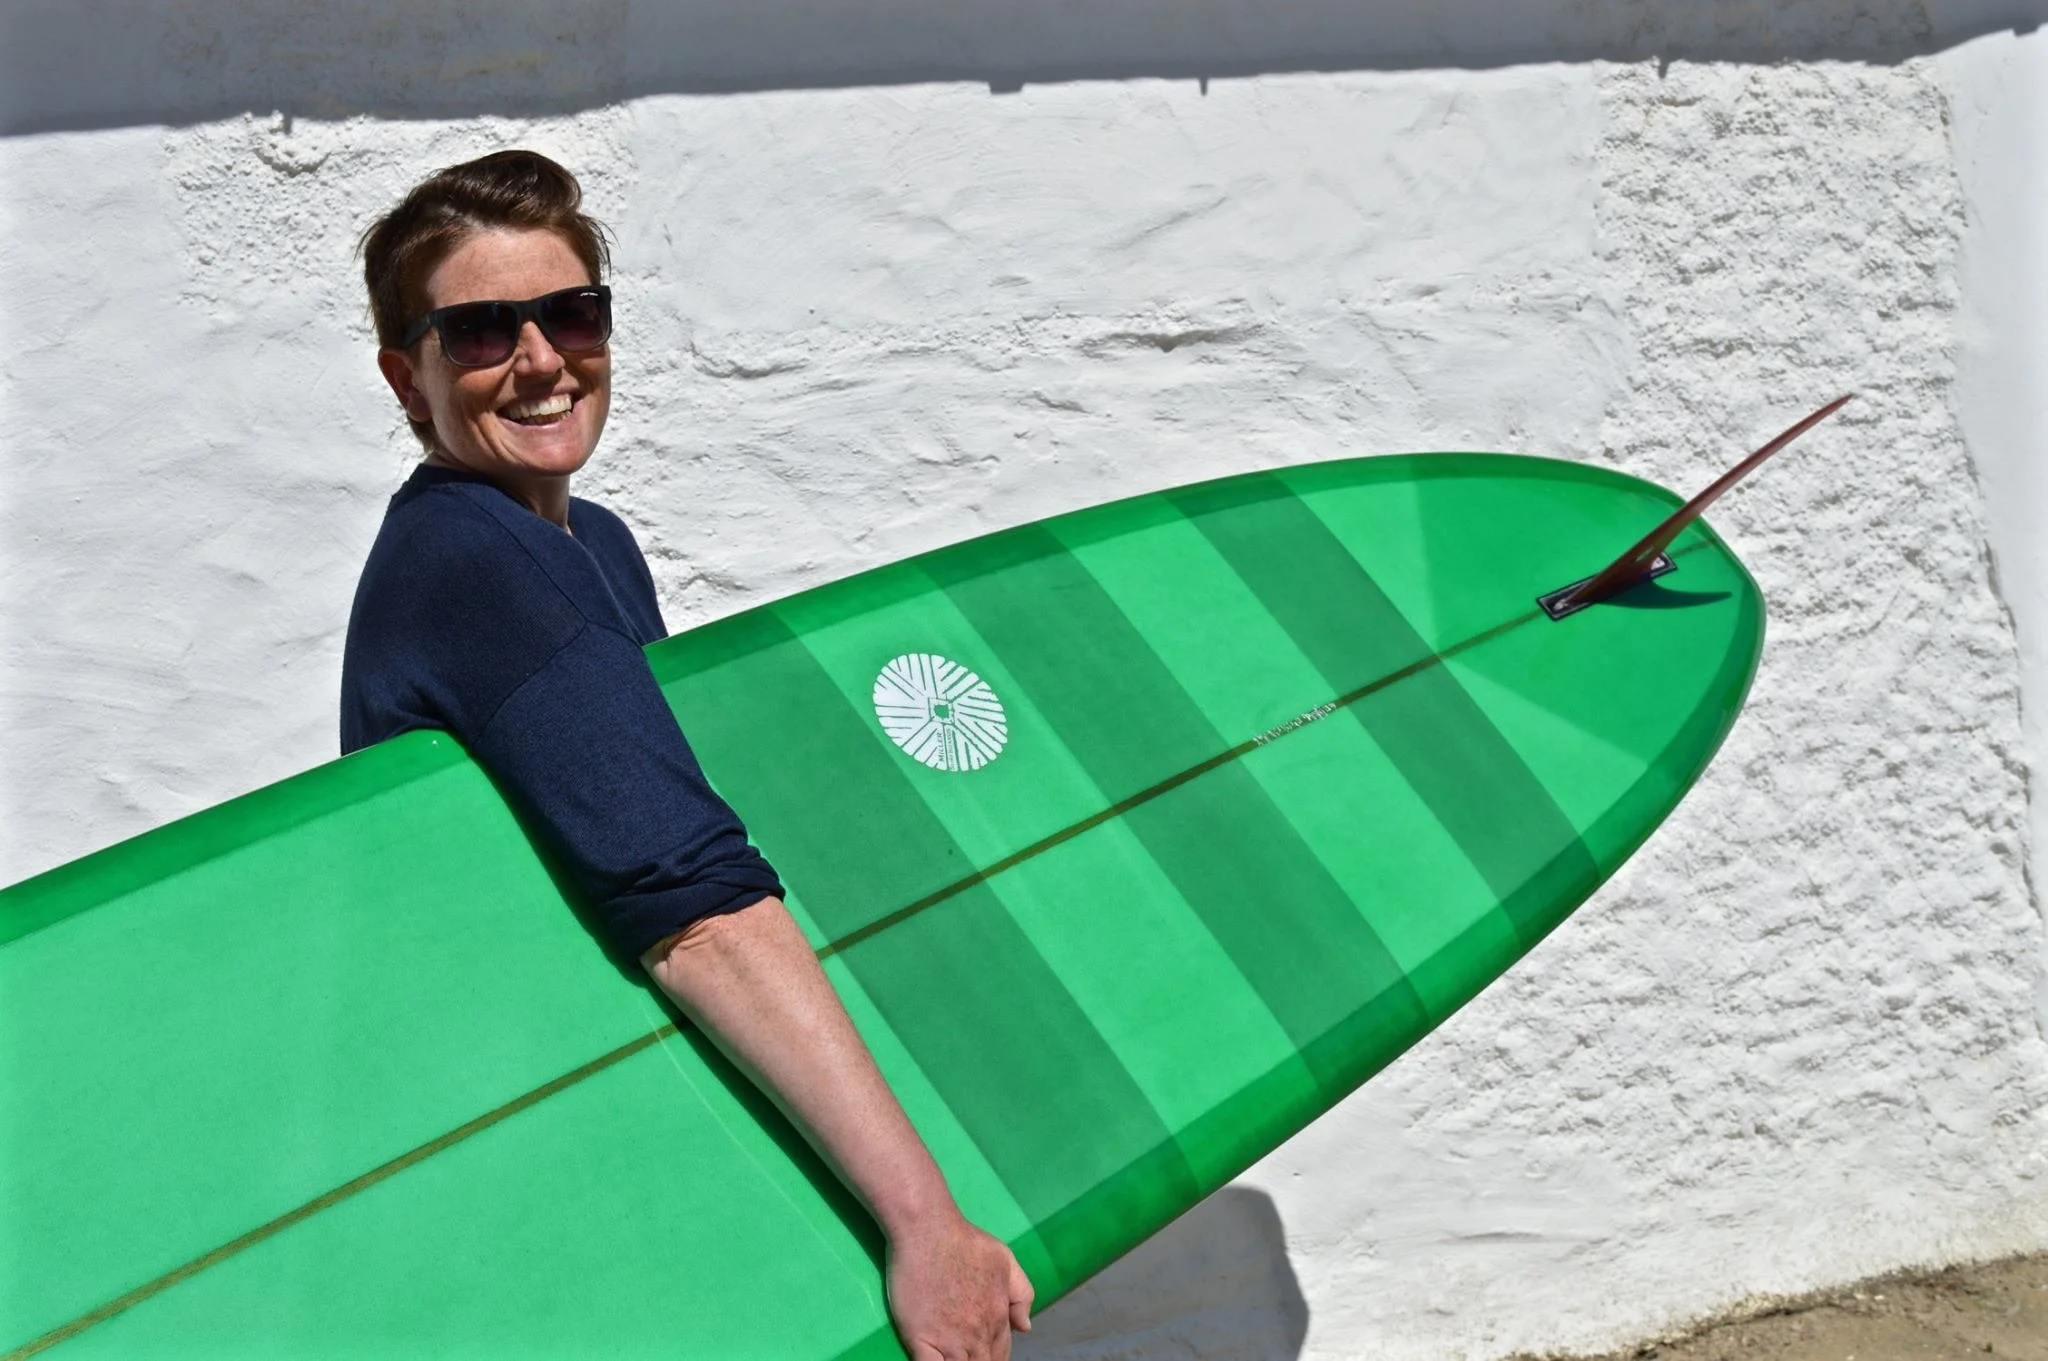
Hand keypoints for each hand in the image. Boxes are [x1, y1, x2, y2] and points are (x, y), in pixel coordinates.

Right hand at [885, 1210, 1033, 1360]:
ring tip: (953, 1357)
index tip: (982, 1354)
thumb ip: (1022, 1295)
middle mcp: (977, 1333)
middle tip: (966, 1355)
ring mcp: (949, 1339)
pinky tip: (936, 1360)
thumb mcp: (1005, 1260)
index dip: (992, 1358)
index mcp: (997, 1317)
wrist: (927, 1230)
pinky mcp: (920, 1339)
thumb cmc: (965, 1240)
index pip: (1000, 1355)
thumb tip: (1024, 1327)